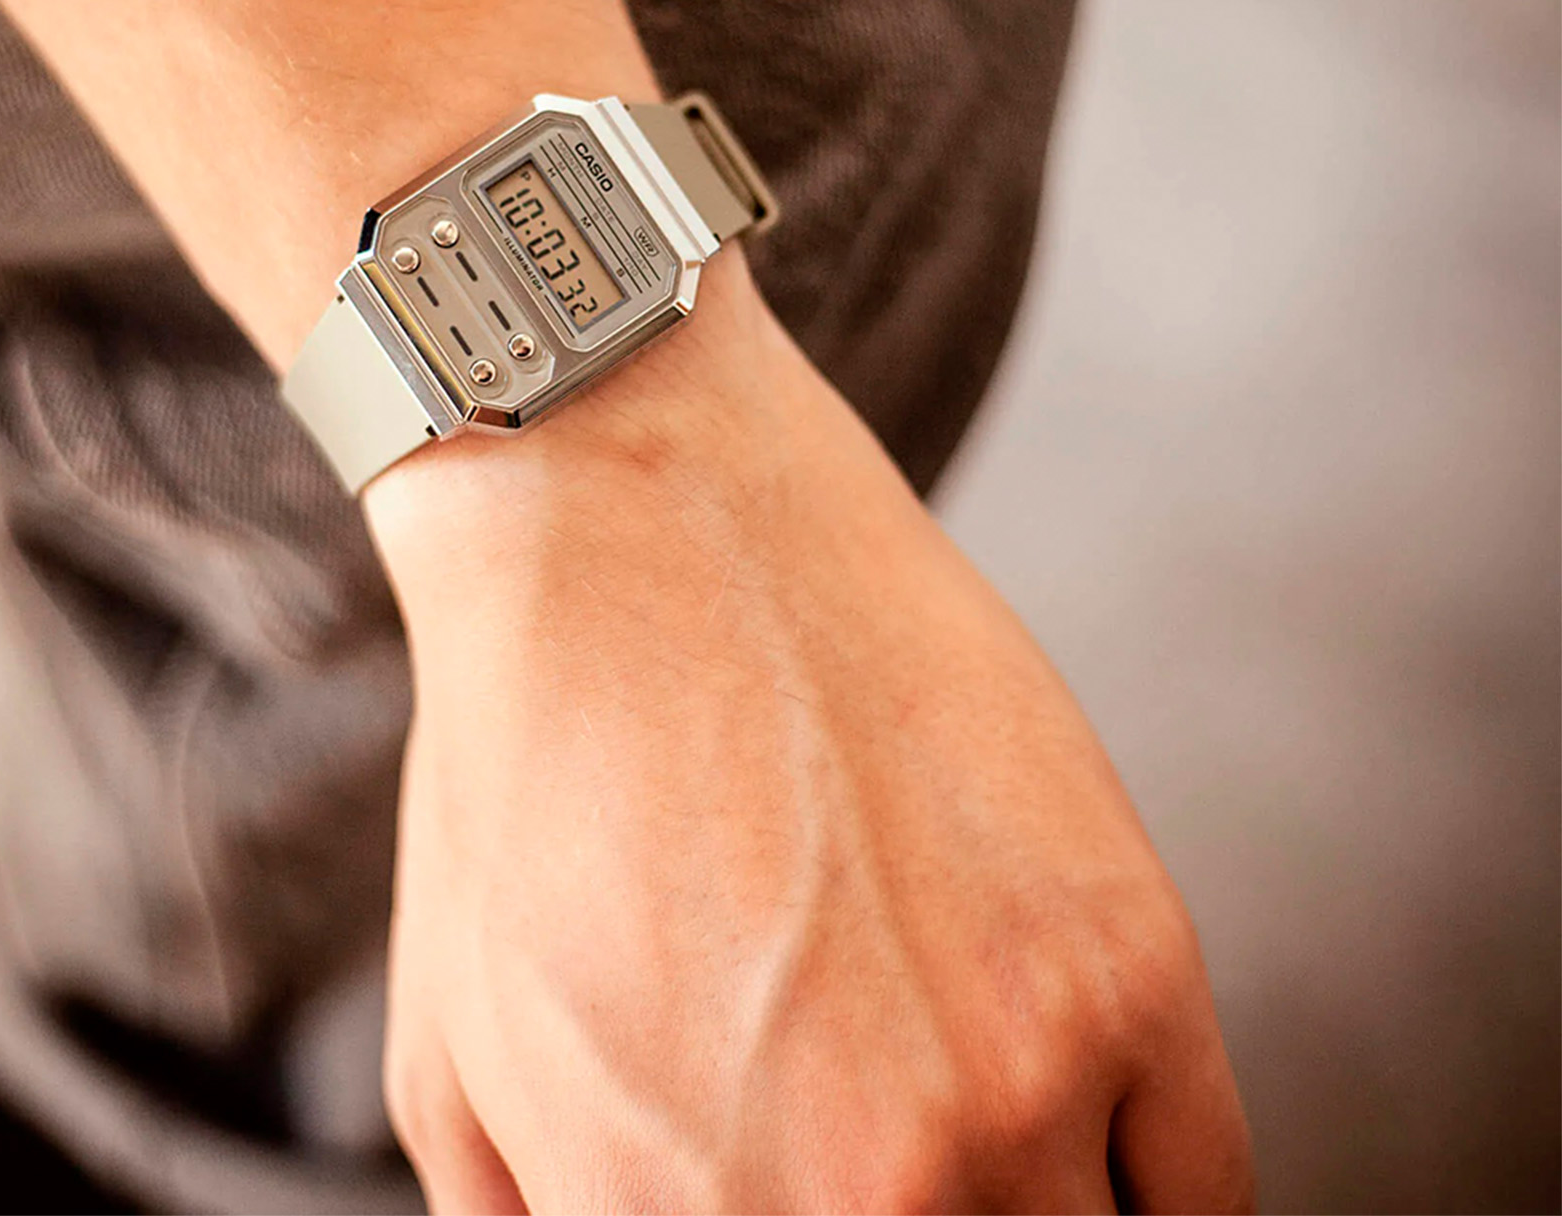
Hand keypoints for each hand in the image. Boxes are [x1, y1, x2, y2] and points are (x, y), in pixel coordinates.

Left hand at [366, 264, 1252, 1212]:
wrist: (625, 518)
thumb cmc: (521, 775)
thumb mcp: (461, 1059)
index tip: (819, 1209)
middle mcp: (866, 1191)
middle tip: (884, 1175)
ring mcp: (1018, 1072)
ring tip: (964, 1151)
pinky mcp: (1128, 957)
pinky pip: (1203, 1194)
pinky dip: (1144, 1199)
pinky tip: (1076, 1139)